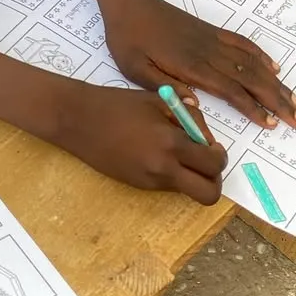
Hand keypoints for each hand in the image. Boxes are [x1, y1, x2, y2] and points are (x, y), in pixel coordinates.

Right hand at [58, 83, 226, 203]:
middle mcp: (164, 168)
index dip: (219, 157)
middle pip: (208, 194)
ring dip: (190, 177)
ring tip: (174, 153)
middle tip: (204, 163)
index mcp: (171, 143)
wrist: (77, 120)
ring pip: (187, 191)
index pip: (213, 165)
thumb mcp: (158, 101)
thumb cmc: (116, 104)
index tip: (211, 147)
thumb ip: (189, 117)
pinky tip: (153, 154)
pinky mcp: (137, 185)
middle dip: (213, 180)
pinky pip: (166, 185)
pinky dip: (170, 174)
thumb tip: (205, 136)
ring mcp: (149, 181)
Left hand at [102, 0, 295, 127]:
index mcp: (191, 66)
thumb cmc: (128, 38)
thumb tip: (193, 104)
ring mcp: (212, 40)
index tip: (271, 124)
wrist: (130, 2)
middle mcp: (208, 53)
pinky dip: (261, 56)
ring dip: (276, 82)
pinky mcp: (211, 31)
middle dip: (277, 100)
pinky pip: (242, 44)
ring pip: (252, 63)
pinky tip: (274, 68)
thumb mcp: (134, 68)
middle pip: (251, 79)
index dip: (253, 108)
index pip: (231, 91)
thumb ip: (163, 87)